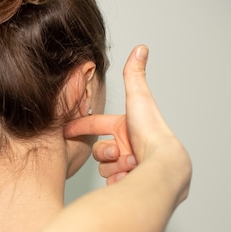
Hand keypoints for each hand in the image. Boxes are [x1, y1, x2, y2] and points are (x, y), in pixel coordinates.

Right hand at [65, 45, 190, 199]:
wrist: (164, 165)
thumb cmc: (152, 132)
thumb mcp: (138, 99)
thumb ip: (134, 74)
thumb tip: (141, 48)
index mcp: (126, 128)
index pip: (96, 125)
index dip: (79, 127)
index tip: (66, 131)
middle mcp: (128, 146)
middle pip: (100, 150)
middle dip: (107, 153)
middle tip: (119, 153)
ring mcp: (129, 165)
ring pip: (105, 167)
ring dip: (115, 166)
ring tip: (131, 166)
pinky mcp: (129, 183)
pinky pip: (111, 181)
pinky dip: (119, 180)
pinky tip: (131, 178)